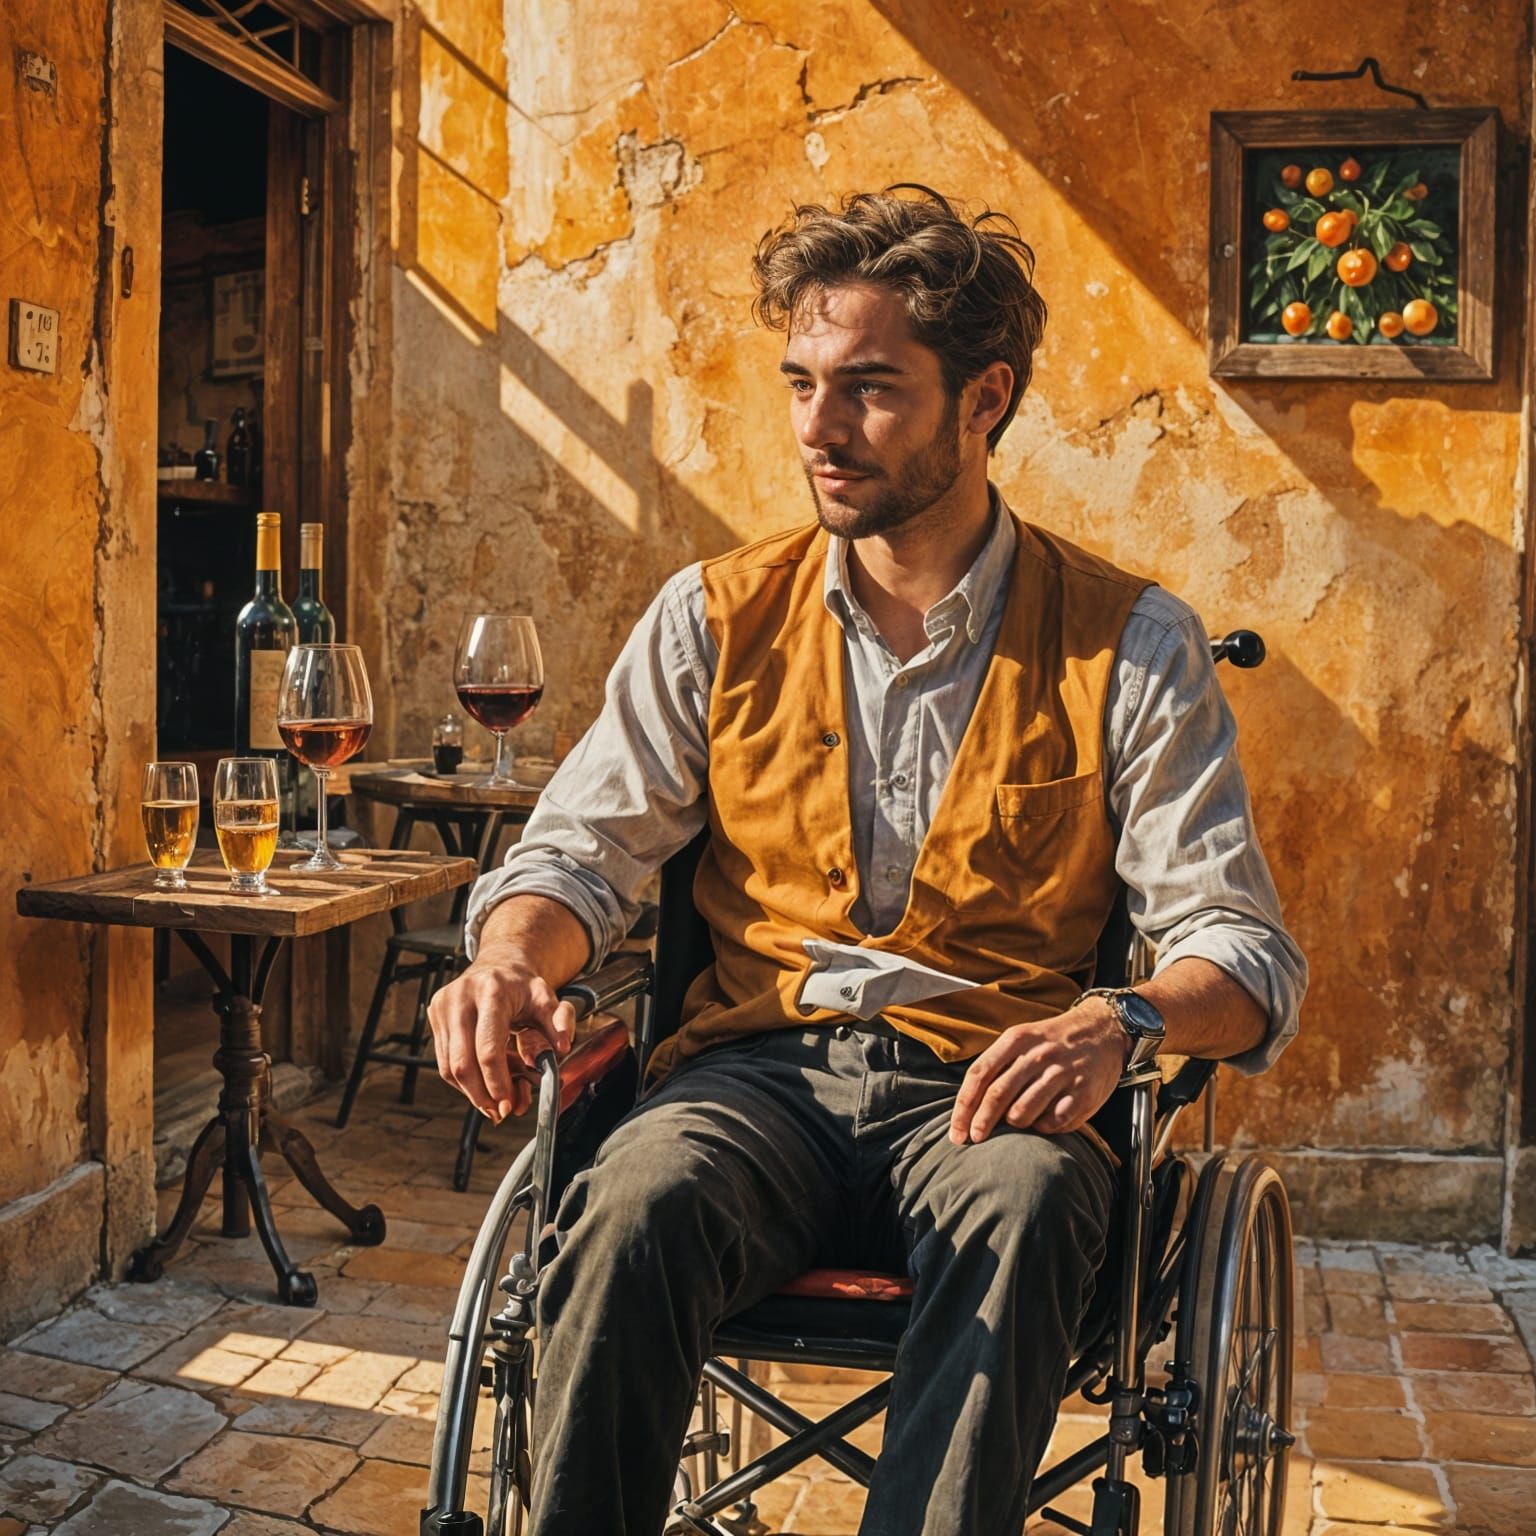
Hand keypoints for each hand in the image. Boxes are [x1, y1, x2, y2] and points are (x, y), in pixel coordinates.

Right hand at [427, 957, 576, 1123]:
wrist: (498, 965)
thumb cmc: (523, 986)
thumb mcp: (548, 1000)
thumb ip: (560, 1023)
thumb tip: (560, 1049)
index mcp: (492, 991)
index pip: (488, 1049)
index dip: (496, 1082)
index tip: (508, 1103)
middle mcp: (461, 998)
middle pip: (462, 1063)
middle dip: (481, 1095)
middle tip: (500, 1112)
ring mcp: (443, 1007)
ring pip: (449, 1067)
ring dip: (472, 1092)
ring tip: (495, 1099)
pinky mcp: (435, 1016)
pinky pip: (444, 1061)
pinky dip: (464, 1080)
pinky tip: (484, 1082)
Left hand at [948, 1001, 1127, 1144]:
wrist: (1103, 1029)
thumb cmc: (1052, 1042)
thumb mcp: (1022, 1040)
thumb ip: (997, 1066)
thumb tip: (968, 1107)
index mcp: (1016, 1039)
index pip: (979, 1074)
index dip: (963, 1106)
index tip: (956, 1131)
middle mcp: (1037, 1054)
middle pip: (997, 1095)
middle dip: (981, 1123)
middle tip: (974, 1139)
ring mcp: (1061, 1072)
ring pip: (1023, 1112)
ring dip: (1014, 1124)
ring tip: (1016, 1122)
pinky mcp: (1083, 1091)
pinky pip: (1053, 1121)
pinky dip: (1043, 1127)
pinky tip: (1045, 1121)